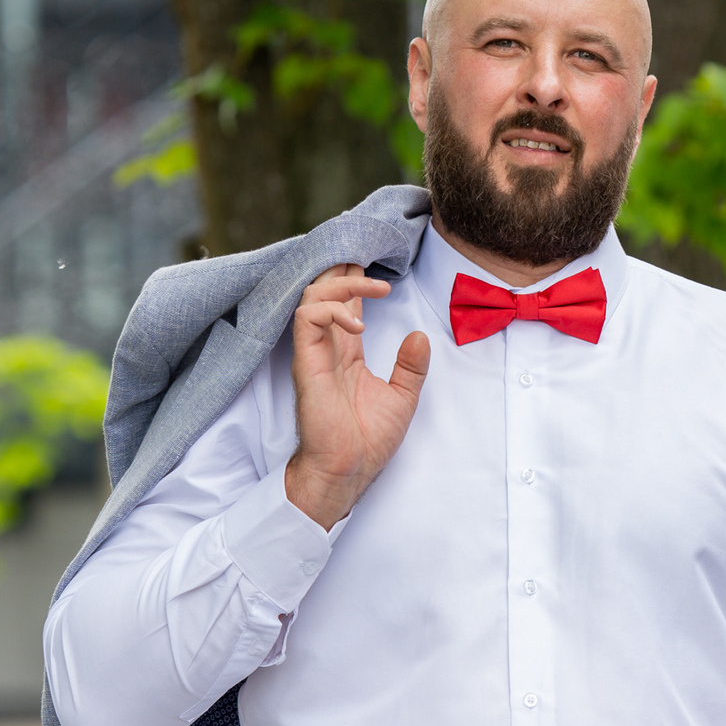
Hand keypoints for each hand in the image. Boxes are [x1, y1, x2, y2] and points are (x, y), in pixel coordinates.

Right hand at [284, 264, 430, 527]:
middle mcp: (327, 347)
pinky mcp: (306, 363)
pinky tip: (358, 323)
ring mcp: (314, 353)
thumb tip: (420, 335)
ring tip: (376, 288)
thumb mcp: (402, 399)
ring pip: (313, 295)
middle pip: (325, 290)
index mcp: (346, 353)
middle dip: (344, 267)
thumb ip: (411, 367)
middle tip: (368, 254)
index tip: (379, 265)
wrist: (346, 472)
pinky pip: (307, 318)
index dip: (357, 279)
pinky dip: (332, 310)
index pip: (345, 302)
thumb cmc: (367, 443)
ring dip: (343, 283)